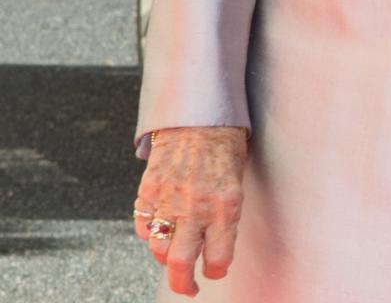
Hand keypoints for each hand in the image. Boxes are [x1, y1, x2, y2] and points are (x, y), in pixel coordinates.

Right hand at [133, 126, 248, 296]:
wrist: (199, 114)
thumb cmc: (226, 145)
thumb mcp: (237, 180)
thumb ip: (225, 213)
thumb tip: (214, 244)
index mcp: (226, 205)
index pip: (218, 257)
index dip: (216, 271)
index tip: (214, 271)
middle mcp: (196, 207)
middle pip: (180, 263)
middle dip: (183, 283)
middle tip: (188, 287)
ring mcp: (169, 200)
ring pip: (159, 248)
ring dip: (166, 257)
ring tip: (176, 254)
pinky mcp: (148, 191)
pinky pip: (144, 226)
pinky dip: (151, 233)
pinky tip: (162, 228)